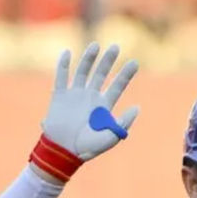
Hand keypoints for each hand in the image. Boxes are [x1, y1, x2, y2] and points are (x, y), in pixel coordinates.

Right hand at [42, 42, 139, 160]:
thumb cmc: (88, 148)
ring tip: (95, 45)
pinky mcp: (59, 96)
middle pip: (101, 74)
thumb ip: (124, 123)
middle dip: (108, 61)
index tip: (135, 62)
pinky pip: (61, 77)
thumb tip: (137, 107)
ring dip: (89, 58)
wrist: (64, 152)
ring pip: (83, 71)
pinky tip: (67, 53)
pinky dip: (63, 65)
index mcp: (103, 106)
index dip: (125, 75)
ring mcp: (74, 95)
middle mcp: (90, 97)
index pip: (117, 86)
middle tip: (115, 46)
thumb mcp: (111, 137)